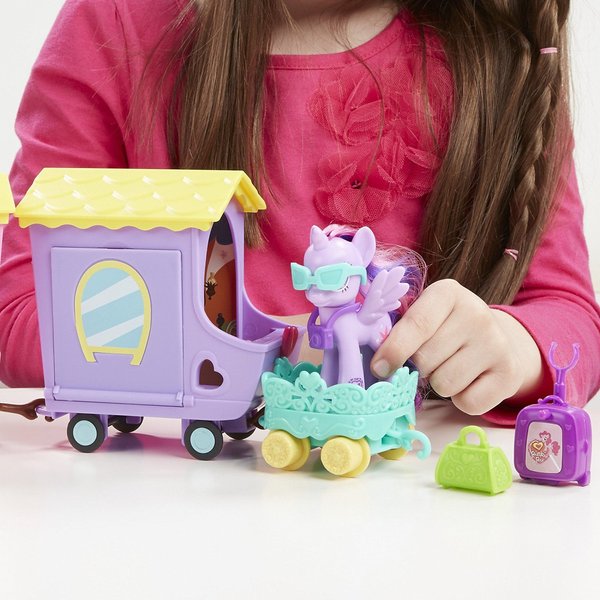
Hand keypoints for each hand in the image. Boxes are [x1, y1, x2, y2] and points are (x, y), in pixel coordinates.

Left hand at [370, 279, 545, 414]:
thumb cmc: (445, 328)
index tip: (379, 368)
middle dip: (419, 367)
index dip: (393, 350)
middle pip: (425, 360)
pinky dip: (461, 400)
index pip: (415, 325)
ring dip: (440, 384)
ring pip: (444, 384)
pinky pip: (467, 403)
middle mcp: (476, 313)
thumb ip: (399, 331)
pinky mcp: (509, 373)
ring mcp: (497, 343)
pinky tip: (469, 381)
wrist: (497, 339)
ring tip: (451, 367)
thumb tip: (378, 365)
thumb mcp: (424, 315)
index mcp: (448, 292)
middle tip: (430, 359)